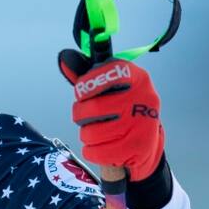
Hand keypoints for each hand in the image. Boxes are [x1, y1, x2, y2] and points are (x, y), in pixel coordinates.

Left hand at [57, 50, 164, 180]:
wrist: (144, 141)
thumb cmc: (120, 109)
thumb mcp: (108, 89)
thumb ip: (87, 76)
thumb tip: (64, 57)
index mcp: (137, 78)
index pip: (110, 73)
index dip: (88, 83)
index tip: (80, 92)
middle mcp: (145, 98)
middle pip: (94, 108)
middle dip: (80, 114)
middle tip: (82, 117)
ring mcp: (143, 124)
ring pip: (93, 132)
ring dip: (85, 134)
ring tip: (93, 132)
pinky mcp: (139, 147)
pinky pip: (98, 152)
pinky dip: (90, 151)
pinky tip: (97, 147)